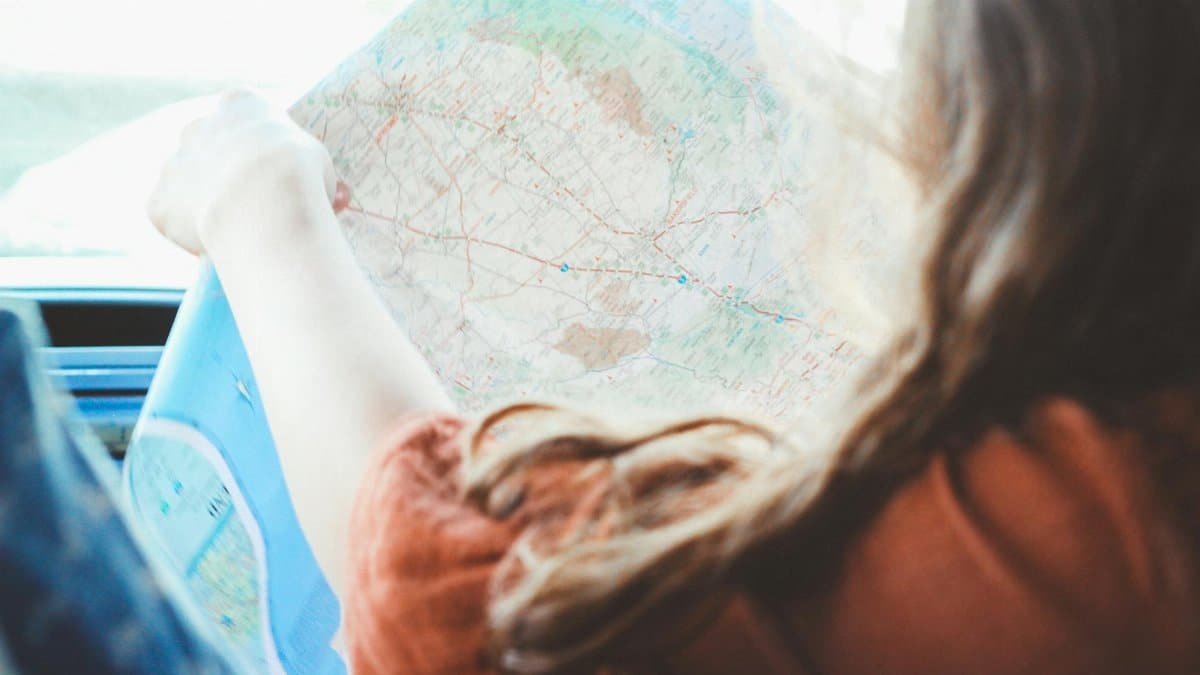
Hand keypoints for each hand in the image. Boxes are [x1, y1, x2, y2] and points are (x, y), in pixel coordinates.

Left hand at [147, 89, 350, 255]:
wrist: (262, 205)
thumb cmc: (300, 176)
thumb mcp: (320, 163)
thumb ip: (308, 171)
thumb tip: (332, 196)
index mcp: (239, 104)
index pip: (245, 114)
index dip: (261, 144)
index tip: (276, 167)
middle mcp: (197, 126)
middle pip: (209, 145)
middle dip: (227, 170)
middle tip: (257, 202)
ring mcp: (173, 164)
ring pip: (187, 182)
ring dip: (205, 200)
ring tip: (237, 229)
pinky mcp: (159, 203)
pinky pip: (172, 217)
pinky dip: (188, 231)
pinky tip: (213, 245)